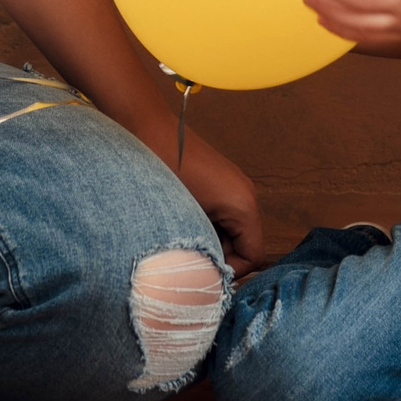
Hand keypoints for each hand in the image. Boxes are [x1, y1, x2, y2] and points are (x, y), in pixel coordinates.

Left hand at [172, 129, 266, 275]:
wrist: (146, 128)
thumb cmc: (162, 173)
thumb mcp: (184, 220)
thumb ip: (204, 248)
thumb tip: (207, 273)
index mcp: (244, 206)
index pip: (254, 256)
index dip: (231, 271)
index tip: (203, 272)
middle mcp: (247, 195)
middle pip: (246, 245)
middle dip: (221, 257)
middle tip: (191, 260)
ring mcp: (235, 185)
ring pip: (233, 231)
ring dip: (213, 241)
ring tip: (183, 240)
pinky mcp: (221, 180)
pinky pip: (224, 215)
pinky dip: (209, 225)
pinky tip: (182, 223)